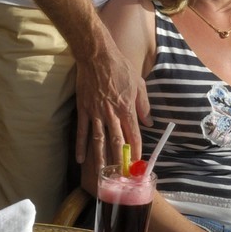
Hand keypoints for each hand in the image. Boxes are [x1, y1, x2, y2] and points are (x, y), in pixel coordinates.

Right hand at [73, 34, 148, 165]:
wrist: (97, 56)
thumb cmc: (120, 68)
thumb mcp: (138, 84)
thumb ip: (143, 105)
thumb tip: (149, 122)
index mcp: (127, 108)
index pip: (133, 135)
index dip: (135, 150)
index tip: (137, 163)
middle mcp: (112, 113)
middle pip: (116, 142)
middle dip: (119, 160)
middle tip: (120, 176)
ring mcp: (96, 113)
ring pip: (99, 140)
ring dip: (100, 159)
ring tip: (102, 175)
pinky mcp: (83, 109)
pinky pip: (82, 132)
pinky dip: (81, 146)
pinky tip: (81, 160)